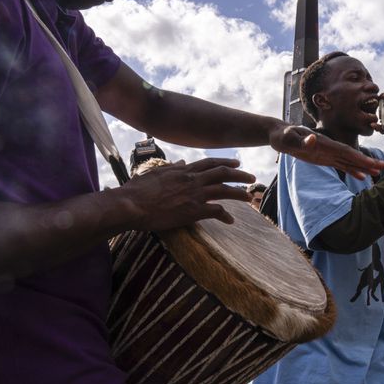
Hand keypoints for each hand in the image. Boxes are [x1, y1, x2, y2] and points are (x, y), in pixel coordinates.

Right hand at [120, 158, 254, 229]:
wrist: (131, 205)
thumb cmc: (137, 191)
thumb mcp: (155, 173)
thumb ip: (171, 168)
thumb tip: (183, 163)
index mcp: (183, 171)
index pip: (210, 163)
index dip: (225, 163)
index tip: (237, 164)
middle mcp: (192, 180)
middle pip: (223, 174)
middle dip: (240, 176)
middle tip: (251, 179)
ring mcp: (194, 195)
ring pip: (224, 191)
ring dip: (239, 194)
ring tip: (249, 198)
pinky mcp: (193, 211)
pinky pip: (216, 211)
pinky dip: (225, 216)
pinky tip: (231, 221)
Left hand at [270, 125, 383, 179]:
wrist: (280, 135)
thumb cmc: (283, 135)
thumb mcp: (289, 138)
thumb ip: (301, 140)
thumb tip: (312, 139)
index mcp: (325, 143)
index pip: (345, 151)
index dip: (359, 158)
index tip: (371, 163)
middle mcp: (330, 148)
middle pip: (352, 156)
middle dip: (368, 162)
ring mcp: (328, 153)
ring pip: (349, 161)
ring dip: (364, 167)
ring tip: (378, 173)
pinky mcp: (324, 159)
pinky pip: (341, 166)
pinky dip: (352, 171)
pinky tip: (362, 176)